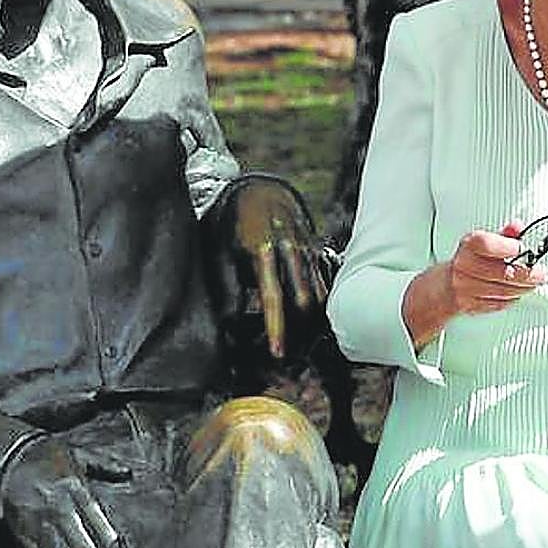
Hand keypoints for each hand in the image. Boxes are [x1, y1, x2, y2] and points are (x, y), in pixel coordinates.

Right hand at [0, 438, 130, 547]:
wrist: (7, 461)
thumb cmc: (50, 458)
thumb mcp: (81, 455)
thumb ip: (107, 466)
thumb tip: (130, 473)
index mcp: (73, 486)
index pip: (94, 517)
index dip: (107, 539)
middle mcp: (56, 507)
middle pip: (80, 543)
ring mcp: (38, 524)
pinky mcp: (25, 535)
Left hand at [215, 179, 328, 359]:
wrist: (262, 192)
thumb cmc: (235, 225)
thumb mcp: (222, 252)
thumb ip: (228, 286)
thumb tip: (230, 323)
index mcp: (262, 250)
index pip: (272, 296)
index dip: (276, 327)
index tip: (277, 352)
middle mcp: (290, 251)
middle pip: (304, 299)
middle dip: (299, 331)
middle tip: (288, 356)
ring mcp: (307, 250)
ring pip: (320, 293)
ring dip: (312, 322)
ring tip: (301, 346)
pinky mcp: (317, 252)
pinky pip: (325, 284)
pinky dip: (321, 306)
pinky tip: (312, 323)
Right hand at [444, 222, 545, 315]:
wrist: (449, 284)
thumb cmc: (472, 260)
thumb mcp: (486, 241)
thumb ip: (505, 234)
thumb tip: (518, 227)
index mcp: (468, 246)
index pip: (485, 244)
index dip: (506, 247)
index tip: (522, 248)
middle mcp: (464, 266)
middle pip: (500, 272)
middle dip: (526, 274)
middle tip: (541, 274)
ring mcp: (466, 288)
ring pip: (502, 291)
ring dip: (523, 288)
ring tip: (533, 283)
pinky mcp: (471, 305)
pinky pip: (498, 303)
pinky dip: (512, 298)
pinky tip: (517, 292)